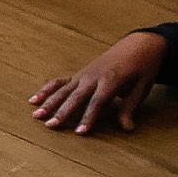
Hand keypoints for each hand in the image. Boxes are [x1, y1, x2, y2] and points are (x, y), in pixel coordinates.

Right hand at [32, 27, 169, 133]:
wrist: (140, 44)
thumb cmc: (144, 67)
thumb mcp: (143, 87)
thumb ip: (130, 107)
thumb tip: (127, 128)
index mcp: (112, 79)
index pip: (98, 101)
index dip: (88, 117)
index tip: (80, 132)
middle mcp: (94, 76)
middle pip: (76, 97)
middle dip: (62, 112)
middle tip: (51, 126)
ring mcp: (84, 74)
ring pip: (64, 90)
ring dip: (49, 103)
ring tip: (36, 116)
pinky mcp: (79, 73)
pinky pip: (60, 82)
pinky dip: (46, 90)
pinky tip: (33, 100)